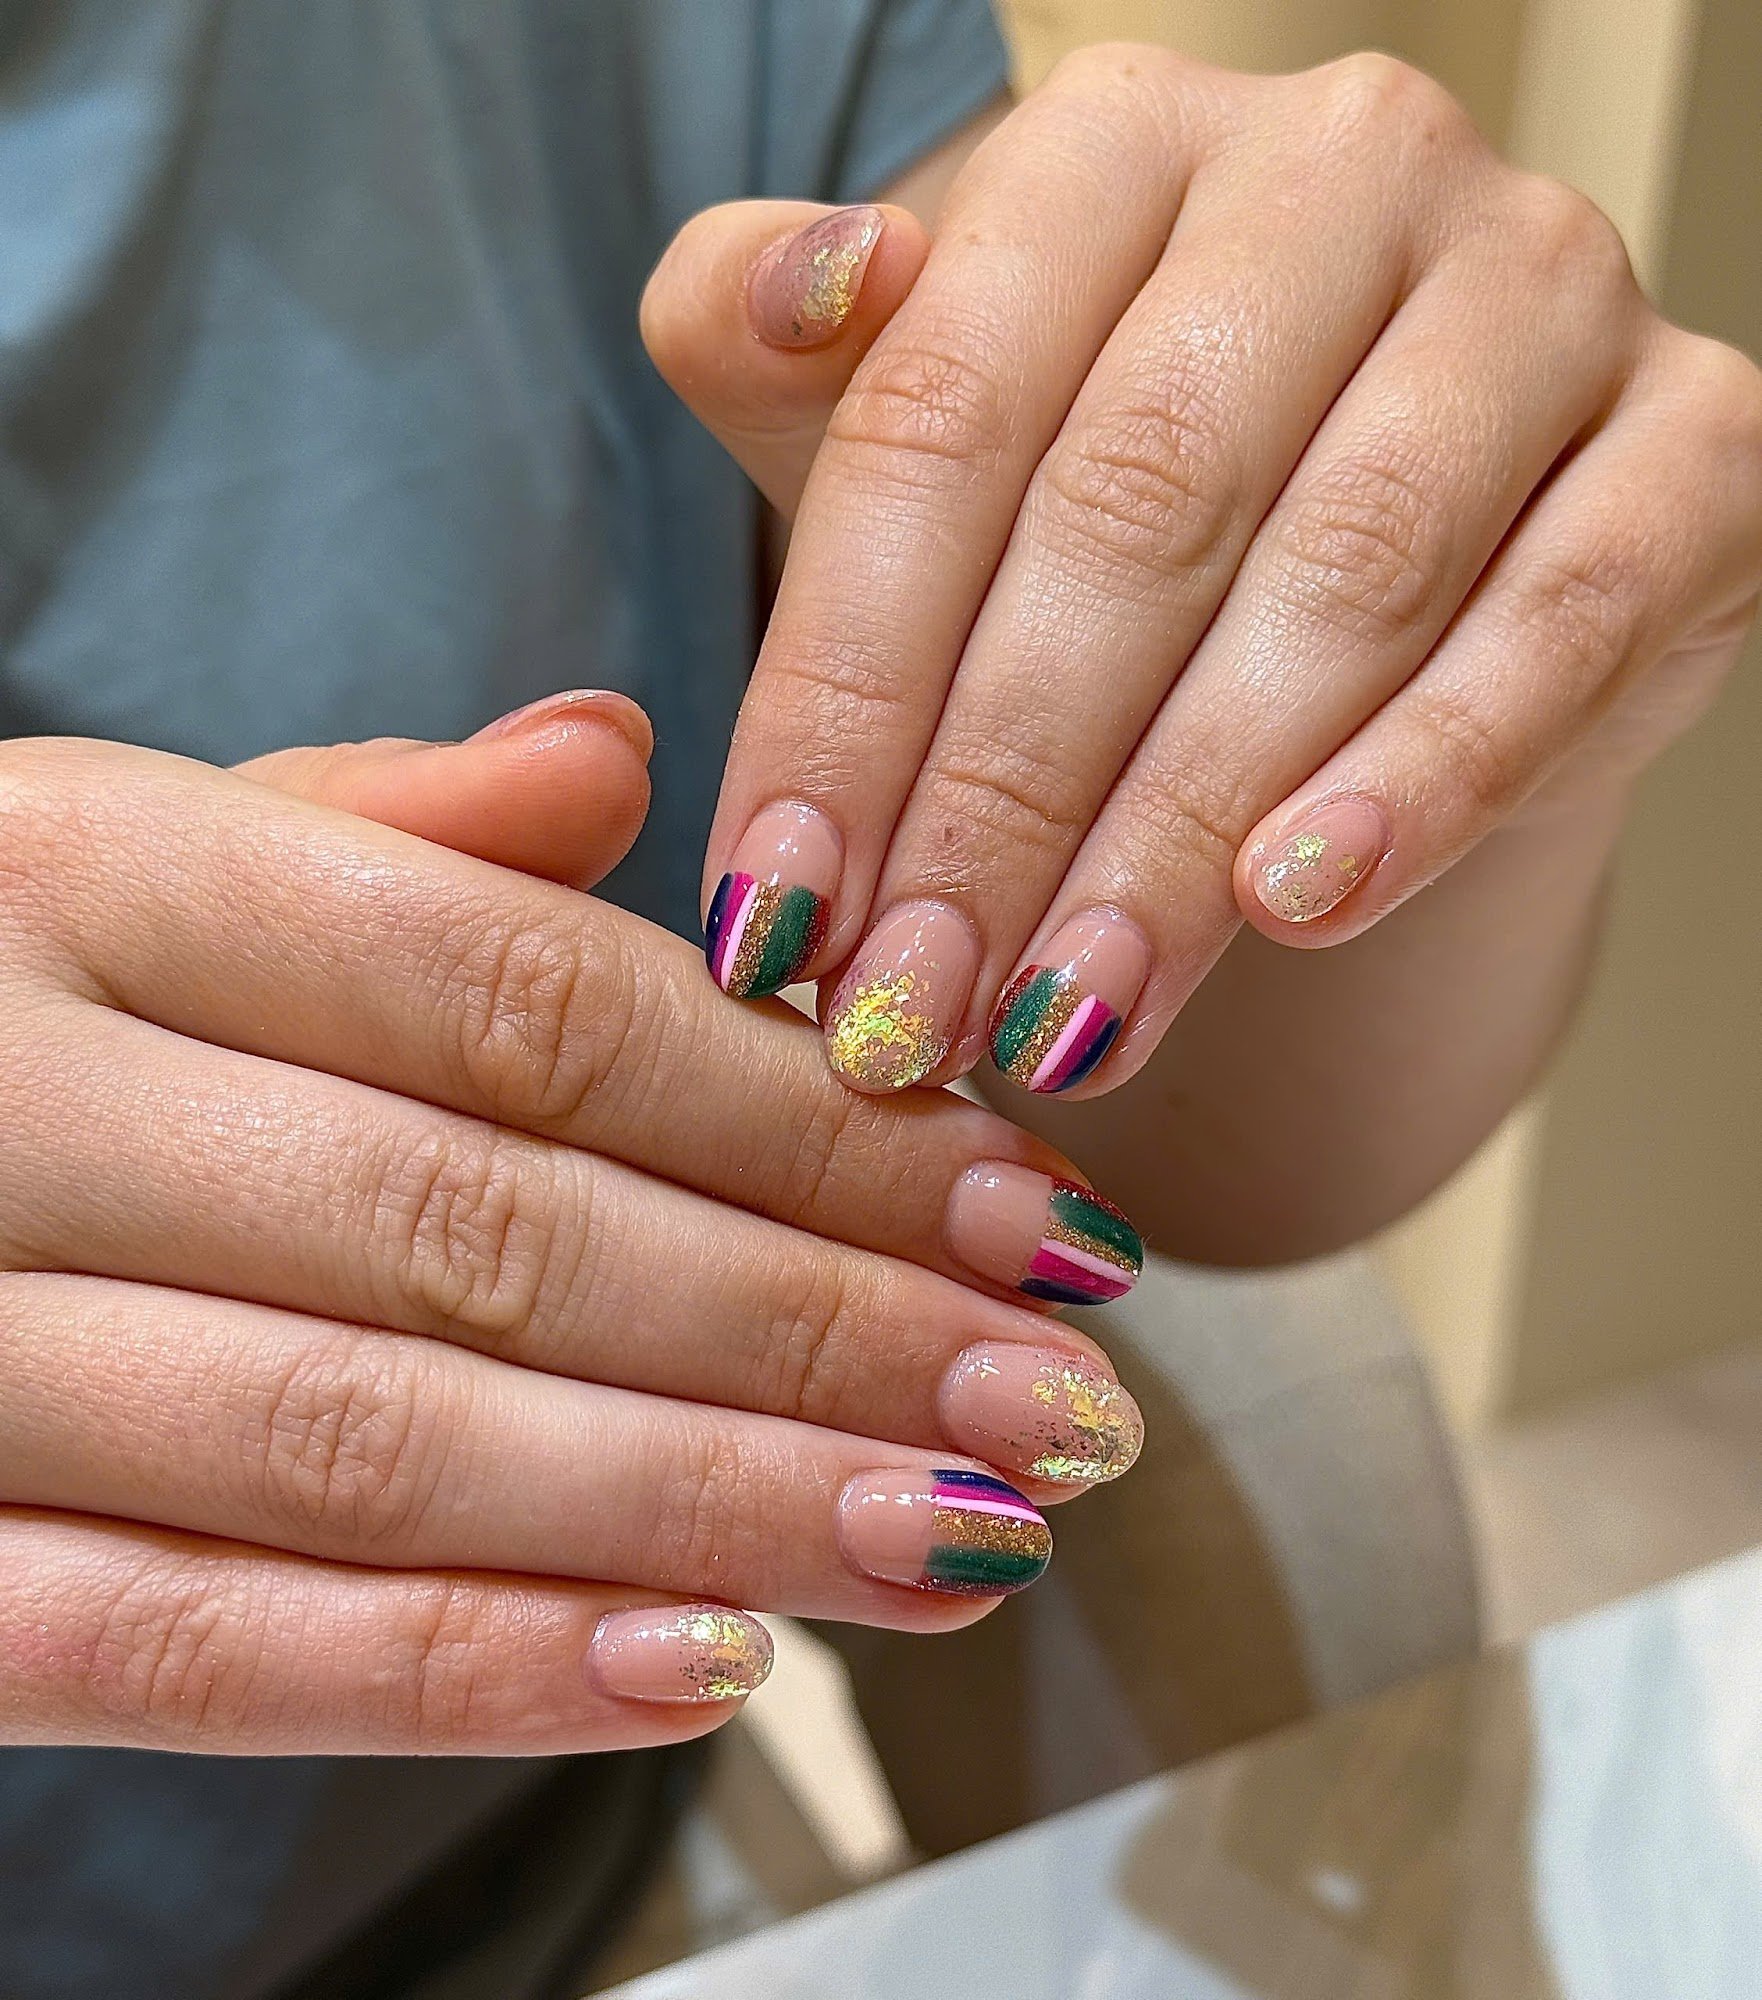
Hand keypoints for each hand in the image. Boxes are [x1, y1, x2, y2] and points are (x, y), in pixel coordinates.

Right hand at [0, 708, 1146, 1756]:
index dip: (809, 1119)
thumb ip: (370, 828)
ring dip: (709, 1509)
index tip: (1031, 1205)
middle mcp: (9, 1090)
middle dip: (819, 1332)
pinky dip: (458, 1669)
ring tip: (961, 1539)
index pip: (530, 1003)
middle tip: (1066, 1408)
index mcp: (88, 871)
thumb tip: (614, 755)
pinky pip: (185, 1644)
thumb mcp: (120, 846)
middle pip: (497, 1228)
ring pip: (380, 1442)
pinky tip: (706, 1668)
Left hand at [649, 47, 1761, 1097]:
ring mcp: (1541, 290)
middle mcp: (1342, 170)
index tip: (768, 903)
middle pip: (1137, 506)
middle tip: (910, 1005)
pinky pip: (1563, 618)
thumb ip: (768, 341)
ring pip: (1344, 576)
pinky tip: (1299, 906)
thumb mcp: (901, 429)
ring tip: (1070, 1008)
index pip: (942, 417)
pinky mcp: (1695, 442)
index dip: (838, 685)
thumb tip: (805, 293)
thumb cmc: (1086, 513)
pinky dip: (1428, 776)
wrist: (1349, 594)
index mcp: (1118, 147)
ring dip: (1183, 828)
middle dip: (1001, 797)